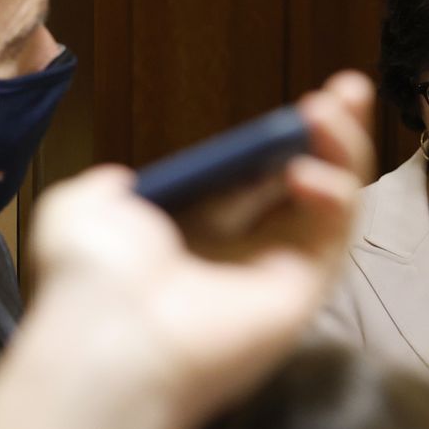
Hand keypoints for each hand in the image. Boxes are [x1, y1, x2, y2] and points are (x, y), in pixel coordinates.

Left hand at [0, 71, 375, 428]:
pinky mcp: (303, 293)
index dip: (281, 139)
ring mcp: (278, 274)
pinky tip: (308, 170)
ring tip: (340, 106)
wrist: (108, 340)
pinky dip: (336, 195)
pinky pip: (334, 236)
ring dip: (343, 151)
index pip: (255, 179)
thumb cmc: (91, 279)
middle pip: (305, 185)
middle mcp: (242, 254)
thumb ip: (104, 189)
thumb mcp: (79, 212)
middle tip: (349, 89)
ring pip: (331, 205)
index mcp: (196, 235)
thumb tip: (118, 180)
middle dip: (334, 134)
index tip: (304, 102)